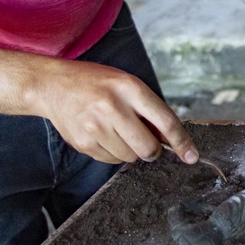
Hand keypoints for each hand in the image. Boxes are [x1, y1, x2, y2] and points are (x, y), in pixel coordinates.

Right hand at [34, 60, 197, 164]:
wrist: (52, 85)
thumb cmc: (95, 83)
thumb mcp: (126, 83)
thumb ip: (149, 109)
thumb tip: (172, 139)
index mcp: (129, 88)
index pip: (165, 121)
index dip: (182, 142)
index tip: (192, 156)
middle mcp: (113, 107)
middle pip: (149, 148)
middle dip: (153, 150)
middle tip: (144, 140)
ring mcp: (96, 127)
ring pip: (131, 157)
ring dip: (131, 150)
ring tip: (117, 130)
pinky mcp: (83, 143)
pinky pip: (112, 161)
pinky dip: (114, 153)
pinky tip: (103, 134)